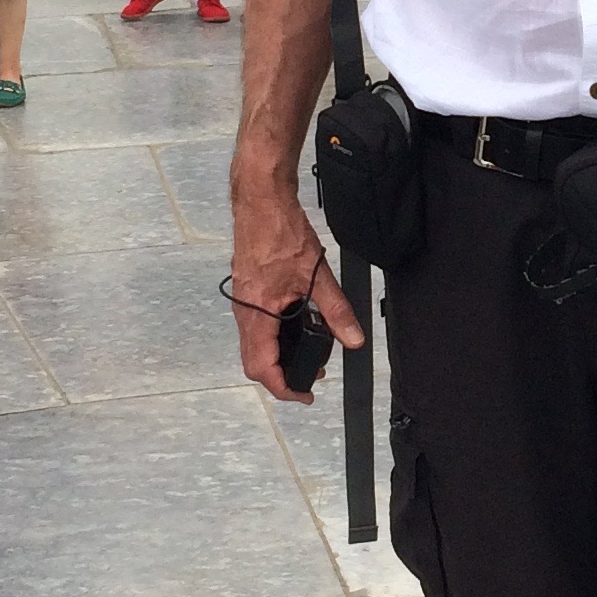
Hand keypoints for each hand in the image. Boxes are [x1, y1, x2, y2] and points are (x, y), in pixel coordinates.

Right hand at [230, 184, 364, 403]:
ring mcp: (243, 301)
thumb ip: (336, 311)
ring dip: (277, 357)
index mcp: (257, 313)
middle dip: (281, 376)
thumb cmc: (281, 232)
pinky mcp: (248, 290)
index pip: (262, 367)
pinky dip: (272, 338)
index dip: (283, 388)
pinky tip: (295, 327)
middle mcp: (244, 311)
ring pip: (254, 344)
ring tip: (308, 355)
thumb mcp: (316, 274)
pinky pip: (255, 326)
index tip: (304, 395)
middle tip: (309, 379)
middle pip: (254, 362)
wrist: (261, 201)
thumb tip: (353, 338)